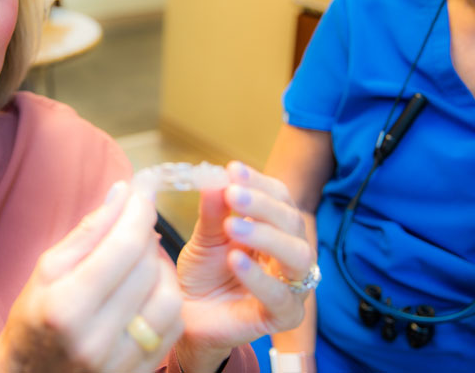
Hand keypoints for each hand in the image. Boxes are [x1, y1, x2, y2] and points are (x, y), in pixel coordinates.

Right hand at [0, 182, 183, 372]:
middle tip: (133, 226)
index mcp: (66, 306)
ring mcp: (122, 361)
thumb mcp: (47, 269)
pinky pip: (174, 325)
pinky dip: (166, 298)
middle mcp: (97, 338)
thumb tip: (123, 193)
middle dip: (146, 236)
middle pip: (148, 268)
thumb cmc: (36, 317)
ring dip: (161, 268)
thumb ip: (88, 231)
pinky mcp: (141, 372)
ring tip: (140, 261)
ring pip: (170, 297)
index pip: (123, 246)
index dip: (139, 212)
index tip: (142, 194)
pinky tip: (146, 290)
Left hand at [175, 161, 312, 369]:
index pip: (280, 198)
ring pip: (298, 254)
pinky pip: (280, 294)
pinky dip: (258, 275)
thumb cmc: (203, 275)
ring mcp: (292, 286)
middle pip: (292, 221)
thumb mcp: (204, 238)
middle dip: (262, 204)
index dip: (259, 183)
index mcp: (274, 229)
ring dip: (265, 234)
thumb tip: (214, 178)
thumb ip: (212, 212)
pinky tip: (235, 260)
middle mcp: (289, 254)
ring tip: (232, 225)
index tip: (233, 170)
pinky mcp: (284, 315)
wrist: (189, 317)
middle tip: (232, 194)